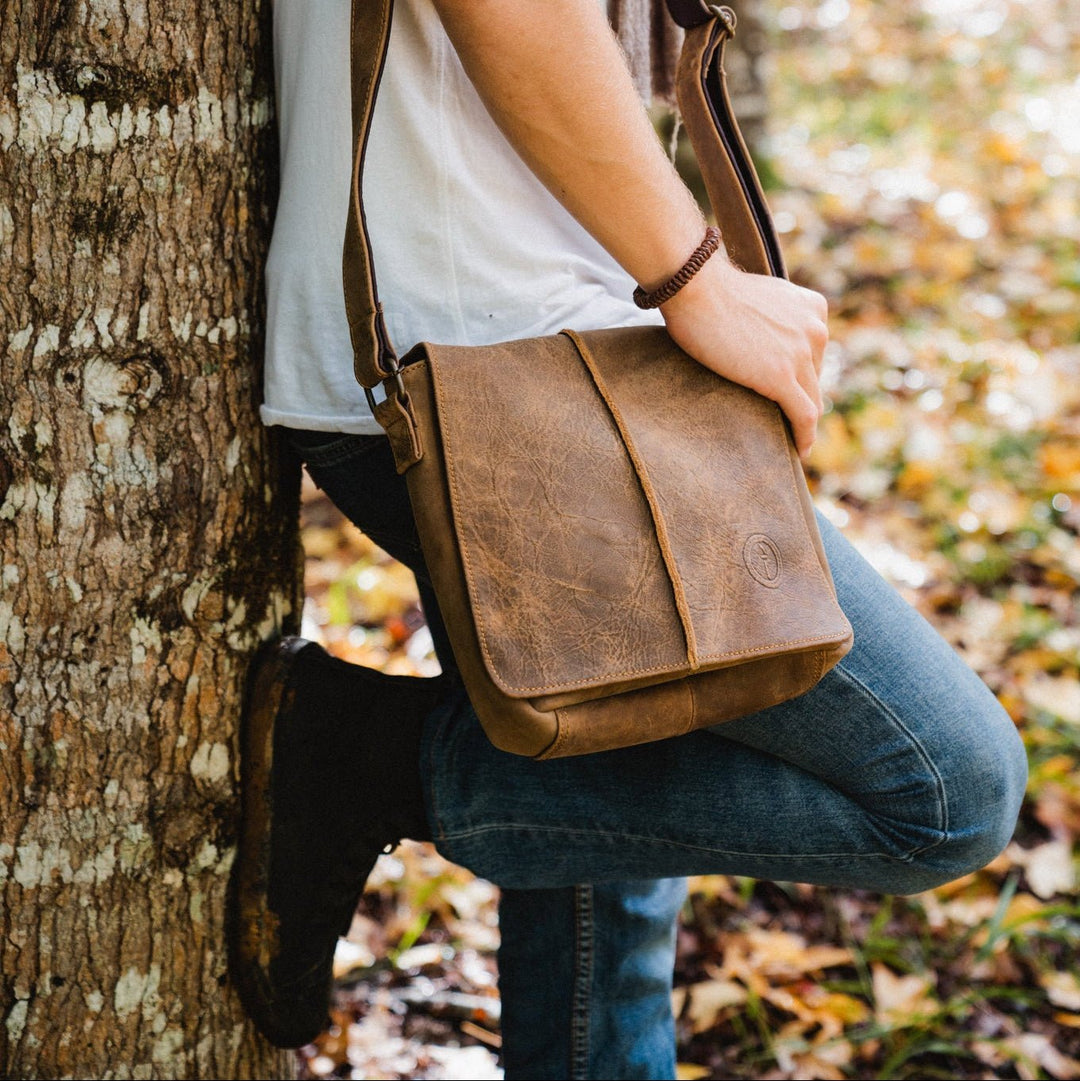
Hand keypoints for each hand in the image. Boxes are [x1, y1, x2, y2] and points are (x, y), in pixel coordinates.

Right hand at [660, 257, 828, 457]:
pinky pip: (804, 416)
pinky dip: (805, 437)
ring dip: (805, 424)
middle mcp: (815, 329)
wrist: (697, 287)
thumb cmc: (709, 291)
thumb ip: (769, 317)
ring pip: (812, 400)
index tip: (793, 394)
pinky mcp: (782, 378)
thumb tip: (753, 335)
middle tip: (790, 423)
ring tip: (796, 443)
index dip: (803, 377)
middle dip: (805, 400)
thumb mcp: (756, 298)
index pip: (814, 353)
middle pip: (815, 378)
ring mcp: (800, 354)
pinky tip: (799, 451)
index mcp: (812, 308)